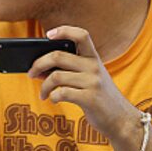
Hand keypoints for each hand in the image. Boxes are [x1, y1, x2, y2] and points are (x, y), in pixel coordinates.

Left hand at [28, 26, 139, 142]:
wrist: (121, 120)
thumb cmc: (98, 97)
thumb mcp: (87, 80)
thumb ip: (66, 72)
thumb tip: (37, 70)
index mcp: (94, 58)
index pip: (81, 35)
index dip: (64, 30)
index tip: (48, 34)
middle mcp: (94, 67)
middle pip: (58, 56)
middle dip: (38, 64)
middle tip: (30, 73)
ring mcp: (93, 82)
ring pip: (56, 76)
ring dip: (43, 86)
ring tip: (43, 93)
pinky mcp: (90, 98)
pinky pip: (61, 93)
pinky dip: (52, 96)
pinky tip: (53, 99)